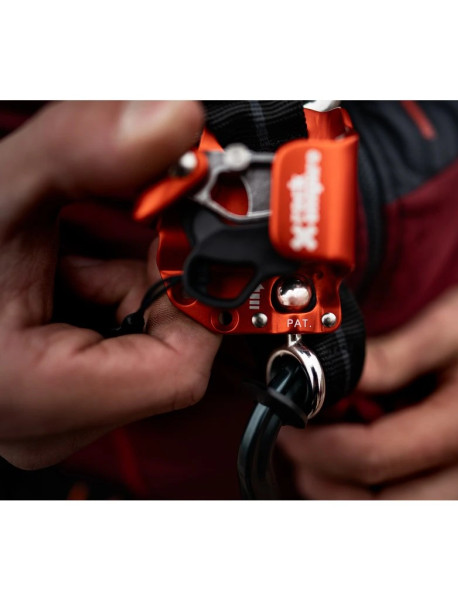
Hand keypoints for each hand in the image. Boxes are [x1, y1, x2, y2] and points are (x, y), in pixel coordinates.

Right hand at [0, 101, 220, 468]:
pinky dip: (102, 300)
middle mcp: (47, 421)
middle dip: (147, 283)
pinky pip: (113, 348)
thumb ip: (82, 154)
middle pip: (165, 354)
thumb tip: (169, 122)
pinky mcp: (48, 396)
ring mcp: (47, 413)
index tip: (176, 239)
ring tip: (64, 254)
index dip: (191, 299)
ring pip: (142, 349)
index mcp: (34, 394)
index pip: (181, 370)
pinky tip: (59, 272)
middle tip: (110, 235)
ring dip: (121, 287)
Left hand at [279, 284, 457, 498]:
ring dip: (343, 493)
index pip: (378, 458)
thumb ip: (386, 357)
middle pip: (382, 512)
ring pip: (392, 523)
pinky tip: (358, 457)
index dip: (320, 446)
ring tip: (327, 446)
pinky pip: (406, 513)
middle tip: (302, 444)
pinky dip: (368, 494)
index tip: (291, 425)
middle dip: (326, 482)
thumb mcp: (446, 322)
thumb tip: (326, 382)